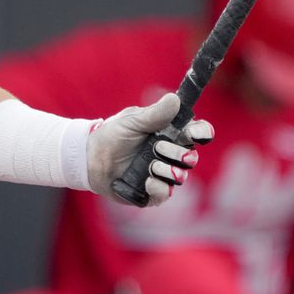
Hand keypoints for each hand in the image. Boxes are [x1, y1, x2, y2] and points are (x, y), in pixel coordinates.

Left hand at [85, 92, 212, 205]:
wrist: (91, 157)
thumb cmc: (114, 134)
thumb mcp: (132, 121)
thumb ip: (155, 114)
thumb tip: (175, 99)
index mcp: (170, 133)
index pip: (198, 132)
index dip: (202, 132)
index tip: (196, 133)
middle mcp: (171, 155)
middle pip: (191, 156)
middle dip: (178, 153)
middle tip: (158, 147)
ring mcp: (163, 174)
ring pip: (181, 176)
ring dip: (167, 170)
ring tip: (150, 165)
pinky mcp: (152, 192)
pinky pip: (166, 193)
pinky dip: (158, 186)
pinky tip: (147, 180)